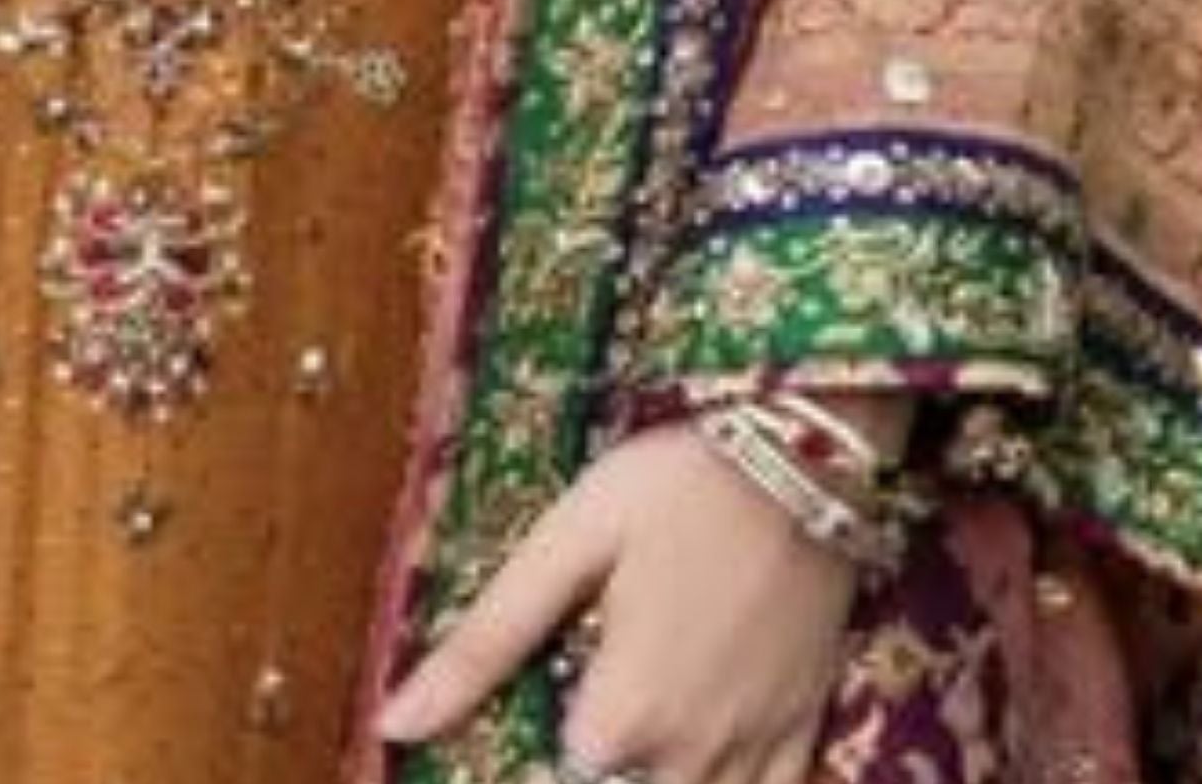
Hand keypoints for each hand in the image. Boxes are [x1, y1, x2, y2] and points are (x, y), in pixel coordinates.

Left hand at [376, 420, 857, 780]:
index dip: (524, 757)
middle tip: (585, 698)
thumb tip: (396, 720)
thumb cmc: (673, 485)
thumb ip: (485, 642)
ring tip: (628, 724)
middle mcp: (690, 755)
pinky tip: (700, 756)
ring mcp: (754, 749)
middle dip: (591, 763)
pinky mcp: (803, 726)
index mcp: (622, 717)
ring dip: (649, 775)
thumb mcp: (568, 542)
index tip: (526, 711)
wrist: (804, 450)